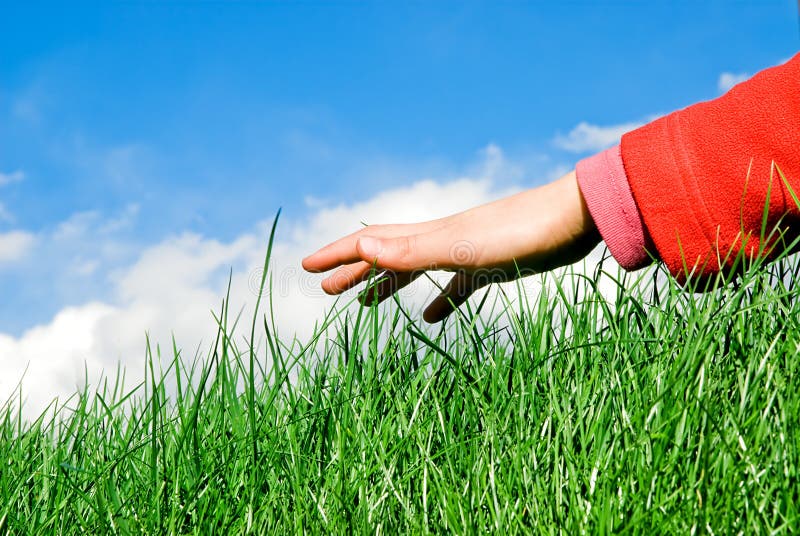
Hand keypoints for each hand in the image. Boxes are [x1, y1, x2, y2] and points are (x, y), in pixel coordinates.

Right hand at [302, 171, 600, 322]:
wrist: (576, 219)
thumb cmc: (523, 232)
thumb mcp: (464, 248)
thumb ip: (415, 250)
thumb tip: (362, 247)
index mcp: (429, 236)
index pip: (370, 243)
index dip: (336, 254)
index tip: (305, 266)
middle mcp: (441, 240)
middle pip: (385, 255)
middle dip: (352, 270)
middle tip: (324, 289)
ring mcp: (465, 252)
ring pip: (413, 269)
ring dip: (385, 284)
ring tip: (363, 302)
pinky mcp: (491, 266)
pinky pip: (454, 286)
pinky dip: (436, 300)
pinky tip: (431, 318)